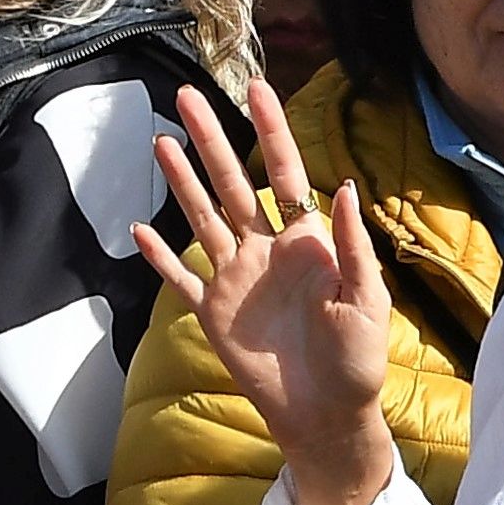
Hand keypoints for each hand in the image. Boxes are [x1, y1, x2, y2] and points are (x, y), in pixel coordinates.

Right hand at [141, 83, 403, 504]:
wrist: (327, 415)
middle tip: (185, 97)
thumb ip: (349, 244)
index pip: (286, 173)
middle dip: (211, 140)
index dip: (271, 131)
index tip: (256, 89)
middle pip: (233, 184)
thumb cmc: (358, 360)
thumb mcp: (365, 299)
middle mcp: (266, 251)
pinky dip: (158, 257)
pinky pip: (179, 279)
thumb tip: (341, 186)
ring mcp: (235, 279)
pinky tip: (138, 229)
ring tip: (161, 141)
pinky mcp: (213, 314)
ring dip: (181, 181)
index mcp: (307, 242)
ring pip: (201, 218)